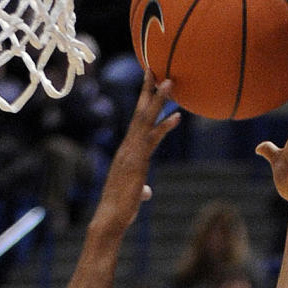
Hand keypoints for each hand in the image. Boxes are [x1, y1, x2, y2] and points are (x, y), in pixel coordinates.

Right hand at [92, 73, 179, 232]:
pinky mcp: (138, 162)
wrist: (109, 219)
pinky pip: (153, 139)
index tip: (149, 84)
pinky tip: (177, 117)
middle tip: (154, 68)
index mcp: (126, 152)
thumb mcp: (134, 195)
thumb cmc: (119, 210)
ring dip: (158, 100)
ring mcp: (132, 153)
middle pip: (139, 113)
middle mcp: (127, 148)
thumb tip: (147, 192)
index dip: (143, 103)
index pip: (136, 122)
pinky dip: (165, 127)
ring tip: (170, 82)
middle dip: (147, 90)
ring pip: (146, 120)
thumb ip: (141, 189)